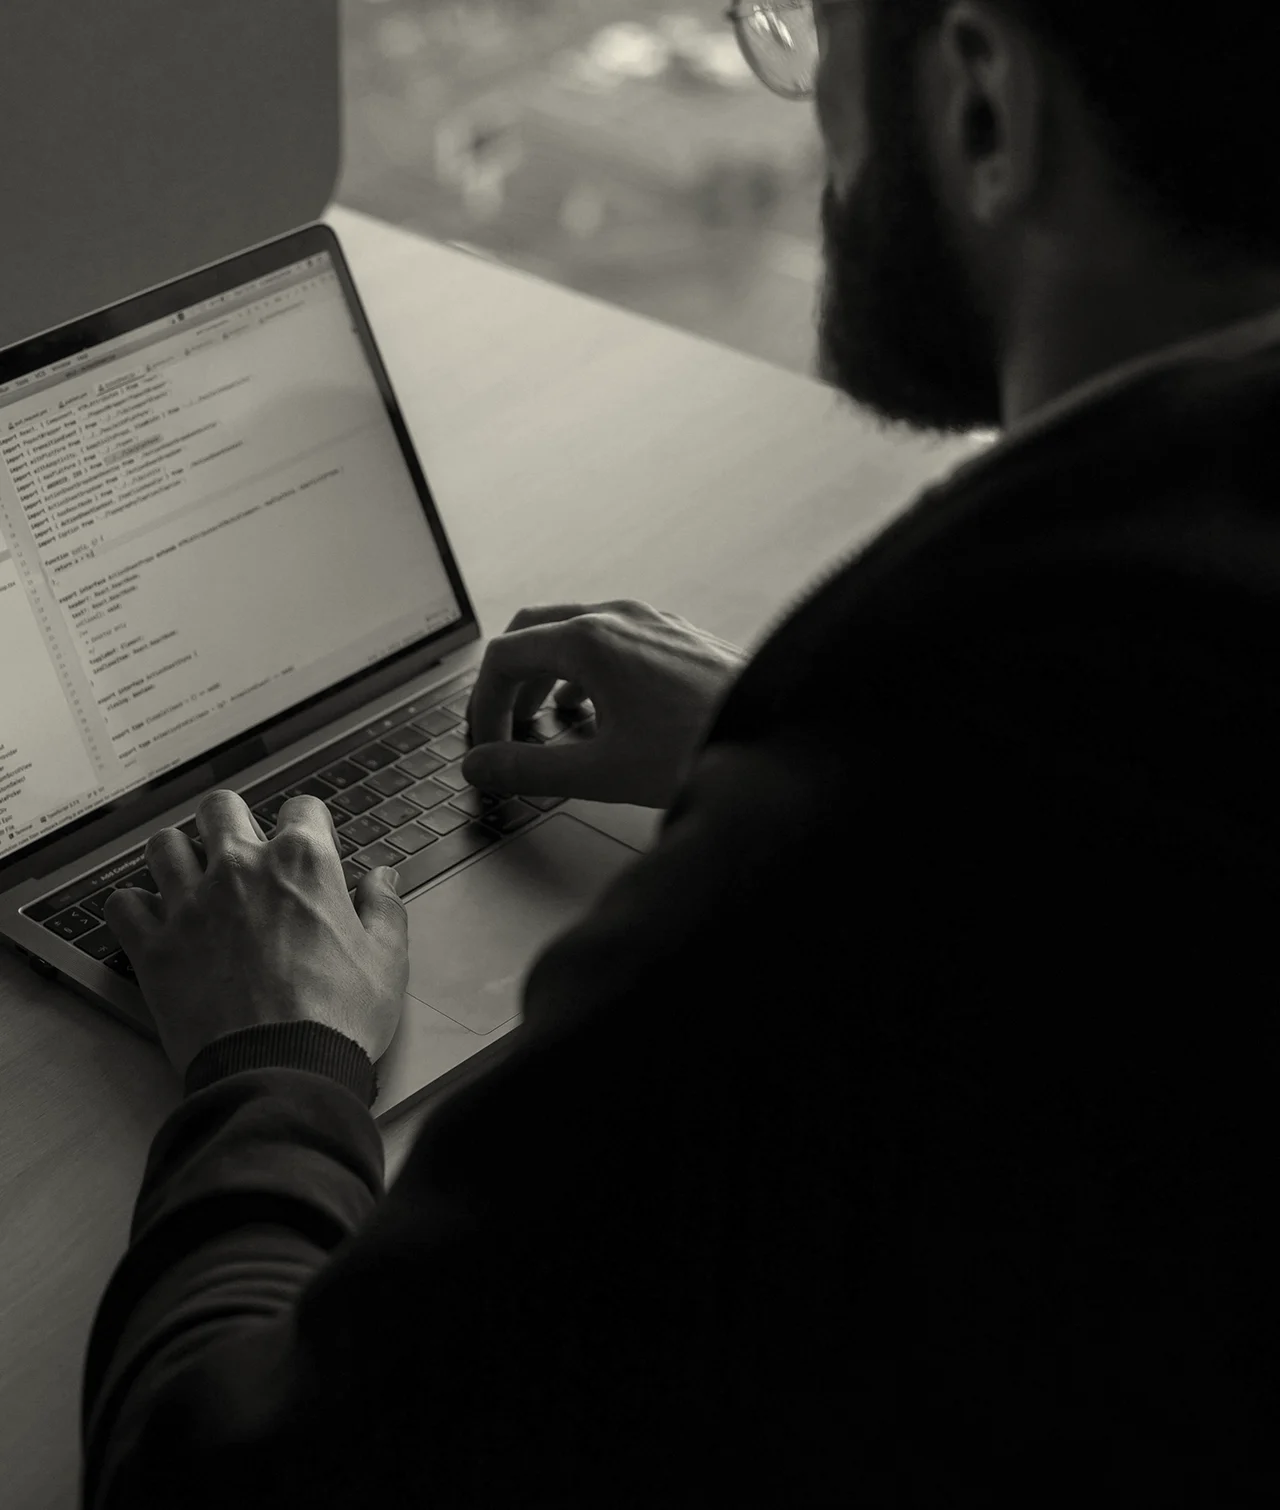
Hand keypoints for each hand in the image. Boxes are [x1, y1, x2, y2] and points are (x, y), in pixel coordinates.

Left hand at [104, 790, 408, 1076]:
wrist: (281, 1072)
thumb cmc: (337, 1019)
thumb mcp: (386, 961)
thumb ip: (384, 909)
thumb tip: (382, 880)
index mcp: (303, 864)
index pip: (302, 808)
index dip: (309, 825)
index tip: (310, 846)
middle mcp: (241, 869)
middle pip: (221, 808)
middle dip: (232, 821)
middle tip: (242, 849)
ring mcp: (191, 904)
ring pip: (165, 845)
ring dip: (179, 856)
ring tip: (192, 878)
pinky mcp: (155, 946)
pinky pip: (123, 904)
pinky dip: (135, 908)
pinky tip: (154, 921)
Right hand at [460, 600, 745, 808]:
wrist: (779, 737)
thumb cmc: (702, 748)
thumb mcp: (602, 771)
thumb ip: (529, 771)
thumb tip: (481, 767)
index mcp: (591, 641)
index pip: (504, 657)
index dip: (483, 706)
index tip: (488, 747)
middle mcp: (618, 617)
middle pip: (532, 632)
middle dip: (509, 683)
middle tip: (503, 727)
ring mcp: (650, 621)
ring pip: (573, 631)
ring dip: (546, 674)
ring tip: (543, 722)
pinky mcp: (676, 635)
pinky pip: (611, 638)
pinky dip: (585, 669)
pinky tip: (598, 709)